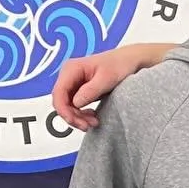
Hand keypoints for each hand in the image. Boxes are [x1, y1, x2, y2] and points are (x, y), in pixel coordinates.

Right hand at [53, 41, 171, 130]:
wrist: (130, 61)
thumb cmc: (120, 64)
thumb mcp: (106, 78)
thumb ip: (90, 91)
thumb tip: (75, 103)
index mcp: (72, 68)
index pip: (58, 92)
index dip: (63, 109)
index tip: (74, 121)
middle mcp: (69, 75)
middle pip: (61, 102)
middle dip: (72, 116)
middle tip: (87, 126)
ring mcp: (74, 83)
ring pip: (67, 106)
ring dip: (77, 117)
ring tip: (93, 122)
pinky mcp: (80, 90)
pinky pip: (75, 106)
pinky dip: (82, 114)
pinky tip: (92, 117)